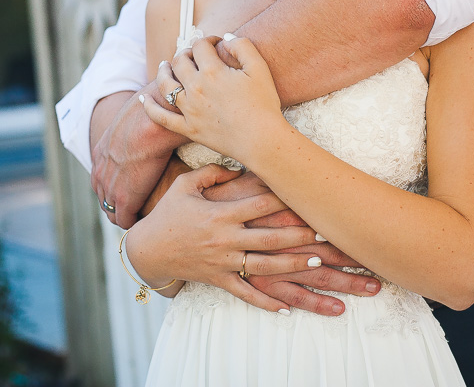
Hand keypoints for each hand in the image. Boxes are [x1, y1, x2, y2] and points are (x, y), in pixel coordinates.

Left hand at [91, 80, 186, 227]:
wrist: (150, 124)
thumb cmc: (151, 113)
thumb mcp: (138, 116)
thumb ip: (146, 122)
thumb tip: (169, 112)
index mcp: (101, 152)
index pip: (102, 176)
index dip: (116, 185)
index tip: (133, 189)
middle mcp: (100, 171)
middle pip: (104, 196)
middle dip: (118, 204)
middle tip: (139, 208)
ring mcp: (109, 187)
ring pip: (112, 211)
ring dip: (127, 215)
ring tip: (146, 216)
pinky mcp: (123, 200)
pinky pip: (125, 220)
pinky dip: (136, 222)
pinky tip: (151, 220)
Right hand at [126, 164, 324, 312]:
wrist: (147, 249)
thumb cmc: (168, 212)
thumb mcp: (185, 185)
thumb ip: (213, 172)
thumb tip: (239, 166)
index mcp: (220, 213)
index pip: (260, 204)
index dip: (286, 199)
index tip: (308, 196)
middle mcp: (225, 239)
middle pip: (269, 237)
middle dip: (299, 236)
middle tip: (326, 233)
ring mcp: (223, 262)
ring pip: (264, 266)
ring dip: (292, 265)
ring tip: (318, 264)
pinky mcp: (218, 280)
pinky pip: (245, 293)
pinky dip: (265, 302)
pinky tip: (287, 309)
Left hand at [143, 36, 285, 162]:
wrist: (261, 140)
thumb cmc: (264, 104)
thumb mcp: (259, 68)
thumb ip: (243, 46)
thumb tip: (226, 37)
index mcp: (212, 71)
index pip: (200, 46)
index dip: (208, 39)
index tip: (216, 43)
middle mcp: (195, 88)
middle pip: (180, 61)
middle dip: (186, 53)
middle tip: (194, 54)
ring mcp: (189, 109)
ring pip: (165, 84)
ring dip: (163, 71)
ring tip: (165, 66)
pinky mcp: (188, 128)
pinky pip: (161, 117)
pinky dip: (149, 107)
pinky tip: (143, 98)